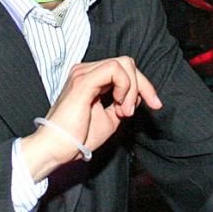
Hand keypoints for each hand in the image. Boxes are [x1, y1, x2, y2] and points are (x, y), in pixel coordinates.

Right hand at [21, 57, 161, 180]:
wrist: (58, 148)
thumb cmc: (78, 136)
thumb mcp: (109, 117)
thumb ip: (123, 102)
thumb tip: (136, 95)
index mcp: (91, 77)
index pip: (124, 69)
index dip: (143, 86)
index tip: (154, 105)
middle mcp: (86, 70)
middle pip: (127, 63)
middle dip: (143, 85)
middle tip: (136, 110)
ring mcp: (83, 73)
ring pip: (123, 63)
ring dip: (132, 88)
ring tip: (124, 112)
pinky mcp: (84, 81)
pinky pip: (114, 69)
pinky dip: (124, 86)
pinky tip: (118, 104)